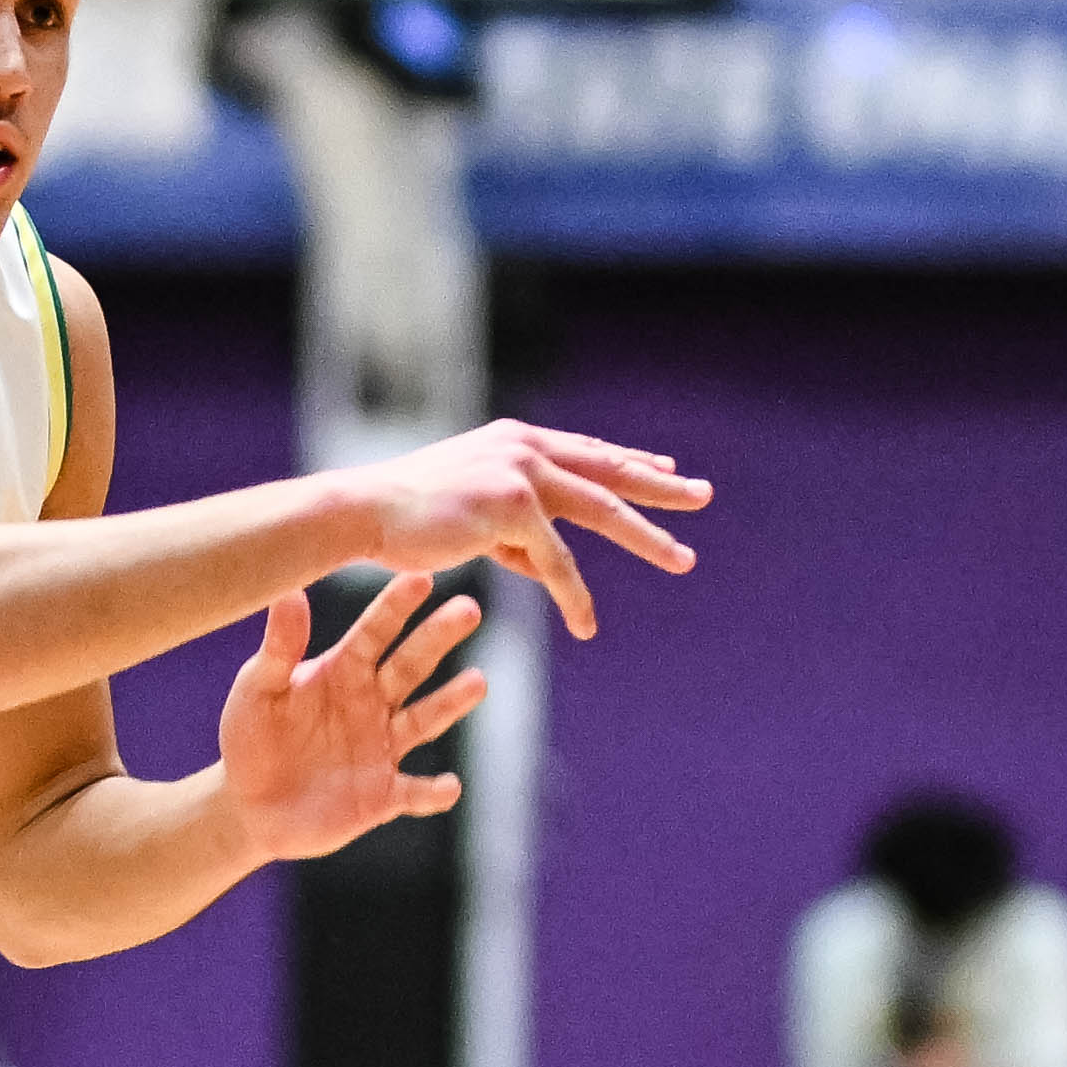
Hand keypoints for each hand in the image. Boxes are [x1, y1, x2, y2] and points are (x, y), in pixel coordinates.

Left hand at [215, 578, 491, 863]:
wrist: (249, 806)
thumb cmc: (251, 737)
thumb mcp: (258, 689)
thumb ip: (279, 647)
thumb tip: (289, 591)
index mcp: (344, 670)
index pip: (376, 631)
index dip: (397, 606)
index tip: (422, 576)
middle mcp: (372, 703)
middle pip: (411, 665)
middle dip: (438, 637)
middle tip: (469, 609)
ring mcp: (382, 749)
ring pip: (424, 720)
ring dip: (450, 703)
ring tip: (477, 682)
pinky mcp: (383, 795)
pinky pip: (414, 793)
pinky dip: (433, 792)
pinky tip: (449, 786)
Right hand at [349, 419, 706, 638]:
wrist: (362, 512)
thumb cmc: (405, 517)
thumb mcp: (470, 514)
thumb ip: (512, 529)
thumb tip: (544, 559)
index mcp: (514, 440)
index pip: (586, 451)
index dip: (628, 460)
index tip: (663, 467)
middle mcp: (525, 448)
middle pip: (609, 470)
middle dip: (660, 485)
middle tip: (703, 494)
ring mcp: (522, 473)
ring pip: (602, 510)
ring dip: (647, 538)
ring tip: (683, 560)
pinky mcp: (513, 509)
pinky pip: (557, 562)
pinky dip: (574, 597)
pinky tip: (588, 626)